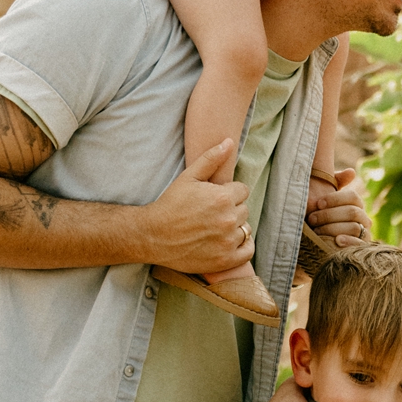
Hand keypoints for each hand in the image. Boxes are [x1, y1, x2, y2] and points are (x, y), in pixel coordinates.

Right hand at [137, 141, 250, 275]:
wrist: (152, 236)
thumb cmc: (170, 204)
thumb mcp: (188, 177)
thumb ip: (211, 159)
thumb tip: (228, 142)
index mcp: (223, 198)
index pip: (242, 190)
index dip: (228, 192)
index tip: (213, 198)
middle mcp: (228, 220)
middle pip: (244, 209)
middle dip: (231, 209)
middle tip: (210, 214)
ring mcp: (228, 242)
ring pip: (245, 228)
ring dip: (234, 227)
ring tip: (214, 227)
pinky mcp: (225, 260)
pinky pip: (248, 250)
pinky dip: (242, 246)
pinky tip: (227, 241)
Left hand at [307, 167, 368, 249]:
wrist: (319, 243)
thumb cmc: (321, 218)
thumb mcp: (325, 201)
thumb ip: (335, 184)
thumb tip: (351, 172)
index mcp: (356, 204)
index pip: (352, 197)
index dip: (335, 199)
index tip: (318, 203)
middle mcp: (364, 218)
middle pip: (352, 212)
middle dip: (329, 215)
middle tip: (312, 219)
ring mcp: (365, 233)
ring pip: (354, 227)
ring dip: (333, 228)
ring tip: (317, 231)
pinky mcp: (362, 248)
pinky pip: (359, 244)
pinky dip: (348, 241)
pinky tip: (336, 241)